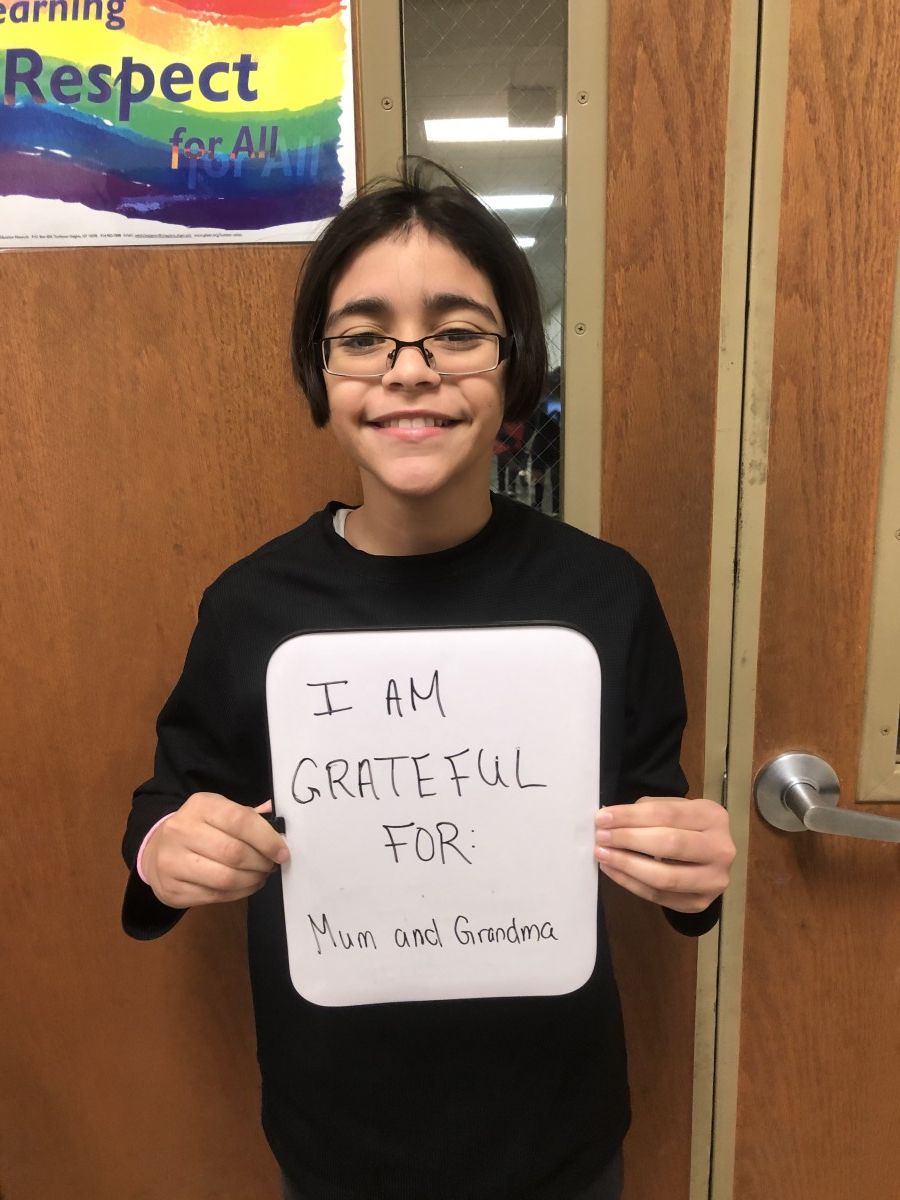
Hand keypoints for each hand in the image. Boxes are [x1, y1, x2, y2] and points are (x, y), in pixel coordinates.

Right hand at [141, 793, 289, 908]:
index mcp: (200, 806)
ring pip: (226, 878)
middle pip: (234, 853)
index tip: (282, 852)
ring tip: (260, 876)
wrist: (156, 851)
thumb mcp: (219, 812)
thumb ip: (248, 816)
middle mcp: (181, 831)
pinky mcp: (172, 889)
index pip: (240, 820)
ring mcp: (172, 862)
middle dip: (261, 863)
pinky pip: (215, 896)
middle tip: (271, 866)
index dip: (267, 839)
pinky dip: (238, 893)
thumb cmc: (198, 829)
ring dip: (252, 880)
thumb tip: (277, 820)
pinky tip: (245, 885)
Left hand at [594, 797, 734, 912]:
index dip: (631, 816)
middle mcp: (720, 849)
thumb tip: (609, 817)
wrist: (710, 858)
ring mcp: (713, 880)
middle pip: (669, 844)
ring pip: (664, 876)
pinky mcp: (700, 903)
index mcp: (713, 817)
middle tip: (600, 837)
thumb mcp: (674, 809)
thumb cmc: (685, 827)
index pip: (666, 814)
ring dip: (627, 865)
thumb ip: (646, 811)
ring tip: (602, 855)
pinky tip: (613, 870)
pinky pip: (658, 896)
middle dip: (628, 840)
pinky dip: (630, 883)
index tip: (603, 817)